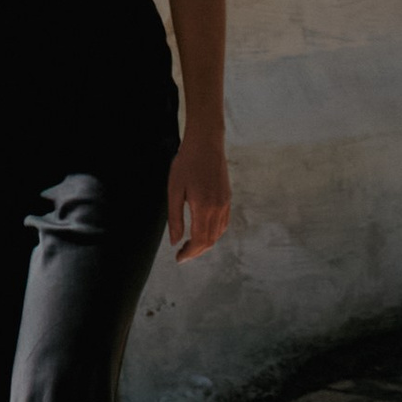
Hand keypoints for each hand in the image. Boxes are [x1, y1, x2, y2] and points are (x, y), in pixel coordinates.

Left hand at [166, 131, 230, 260]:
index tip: (178, 258)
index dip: (190, 253)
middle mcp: (218, 208)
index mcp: (204, 207)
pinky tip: (203, 231)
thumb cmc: (186, 163)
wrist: (206, 142)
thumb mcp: (174, 190)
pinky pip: (223, 223)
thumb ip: (175, 218)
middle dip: (196, 251)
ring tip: (190, 245)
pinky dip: (213, 233)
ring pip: (218, 233)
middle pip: (210, 240)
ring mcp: (225, 203)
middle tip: (181, 254)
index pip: (200, 240)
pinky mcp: (227, 198)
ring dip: (205, 244)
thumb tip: (175, 241)